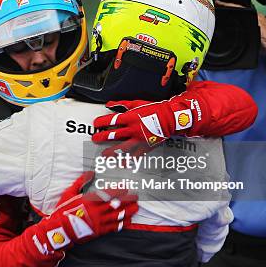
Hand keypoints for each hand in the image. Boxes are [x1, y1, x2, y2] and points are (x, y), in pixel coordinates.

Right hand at [29, 172, 137, 254]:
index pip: (107, 194)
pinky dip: (122, 224)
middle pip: (116, 205)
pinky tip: (128, 221)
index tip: (126, 187)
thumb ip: (80, 182)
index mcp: (89, 200)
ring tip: (136, 208)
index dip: (118, 190)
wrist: (60, 229)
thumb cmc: (63, 209)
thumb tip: (90, 173)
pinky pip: (113, 227)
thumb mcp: (69, 193)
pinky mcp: (99, 231)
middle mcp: (96, 211)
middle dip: (127, 200)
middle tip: (136, 197)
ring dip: (128, 211)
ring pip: (117, 216)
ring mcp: (98, 222)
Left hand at [92, 93, 206, 154]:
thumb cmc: (154, 109)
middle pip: (113, 134)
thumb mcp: (136, 103)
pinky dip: (128, 160)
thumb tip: (109, 104)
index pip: (111, 120)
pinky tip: (122, 163)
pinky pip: (134, 155)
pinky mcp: (145, 146)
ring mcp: (138, 139)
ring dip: (112, 151)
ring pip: (122, 147)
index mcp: (130, 117)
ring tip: (104, 154)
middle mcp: (132, 129)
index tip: (95, 124)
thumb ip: (121, 104)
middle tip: (95, 138)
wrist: (170, 119)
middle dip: (102, 137)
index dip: (101, 122)